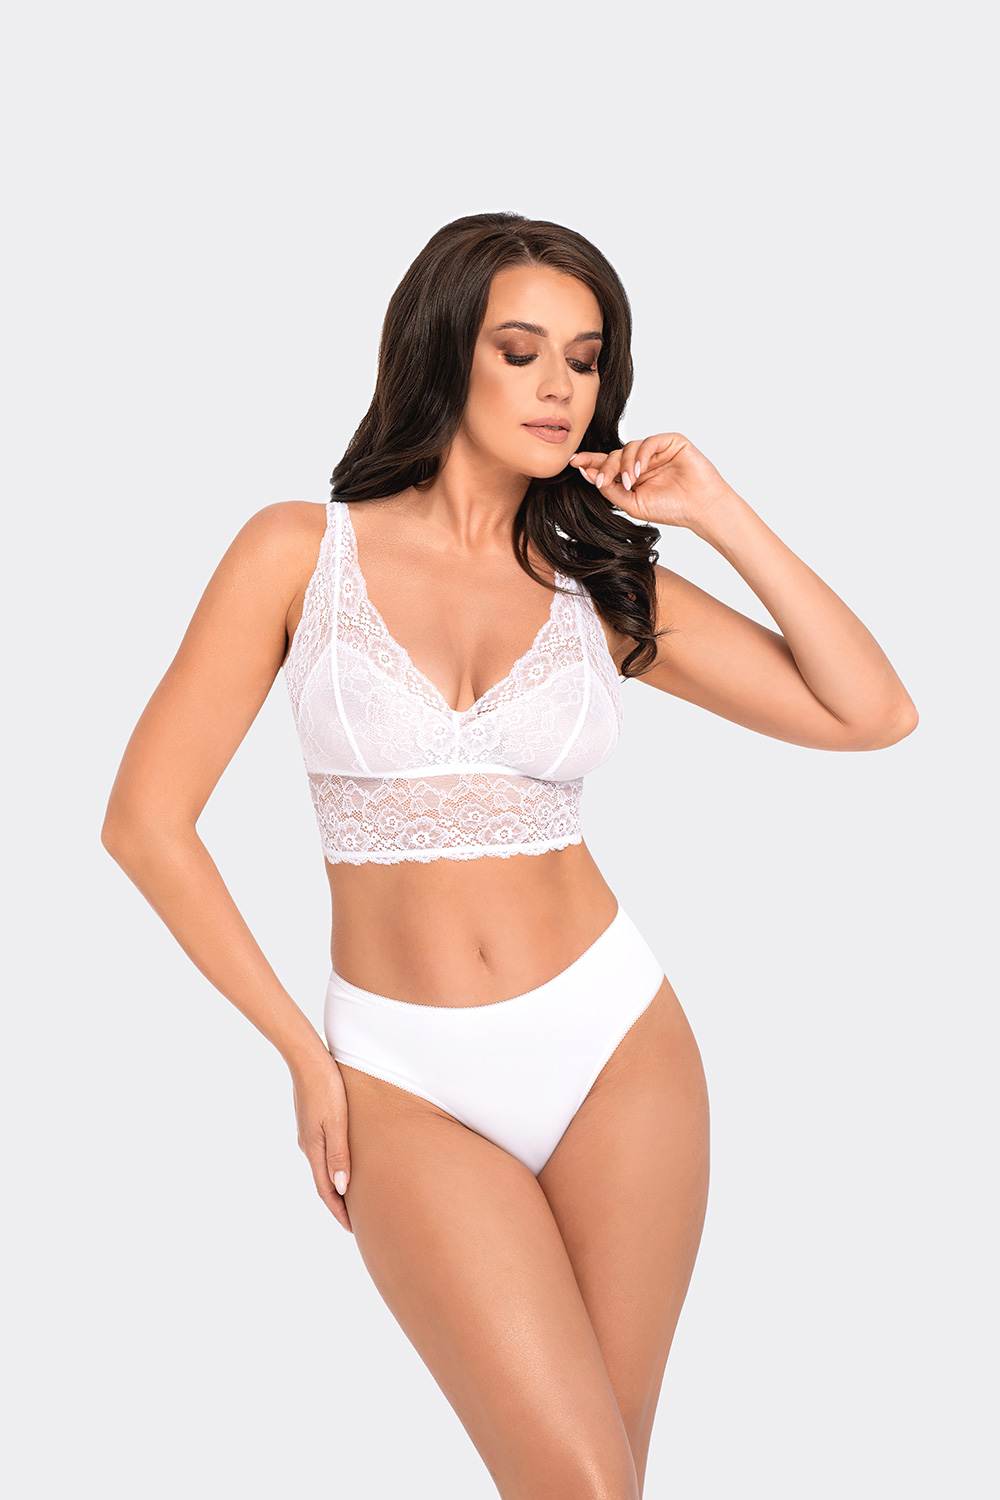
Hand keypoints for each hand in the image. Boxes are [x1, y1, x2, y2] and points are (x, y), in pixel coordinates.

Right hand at [290, 1053, 352, 1232]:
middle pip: (323, 1182)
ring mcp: (307, 1134)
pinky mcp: (310, 1122)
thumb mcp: (336, 1122)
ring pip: (322, 1167)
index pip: (326, 1190)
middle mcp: (307, 1146)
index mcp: (313, 1149)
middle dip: (337, 1203)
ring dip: (334, 1185)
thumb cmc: (326, 1087)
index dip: (339, 1211)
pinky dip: (331, 1166)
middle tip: (354, 1221)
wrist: (306, 1059)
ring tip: (350, 1197)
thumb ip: (339, 1155)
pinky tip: (341, 1163)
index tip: (352, 1229)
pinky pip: (321, 1153)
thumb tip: (341, 1189)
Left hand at [569, 431, 736, 529]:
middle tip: (601, 481)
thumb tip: (589, 475)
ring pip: (630, 447)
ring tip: (629, 481)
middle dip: (605, 466)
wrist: (700, 509)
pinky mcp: (672, 442)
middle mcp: (643, 460)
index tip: (573, 462)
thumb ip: (611, 490)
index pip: (608, 464)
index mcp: (633, 475)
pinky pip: (649, 442)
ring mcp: (657, 450)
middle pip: (615, 454)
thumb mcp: (633, 504)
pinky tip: (639, 470)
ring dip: (624, 464)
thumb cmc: (671, 509)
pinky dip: (641, 455)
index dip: (590, 461)